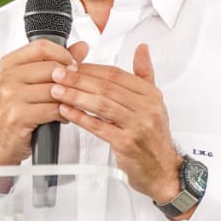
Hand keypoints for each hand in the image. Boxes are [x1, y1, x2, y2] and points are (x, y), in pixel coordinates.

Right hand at [0, 39, 77, 190]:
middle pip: (50, 68)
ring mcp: (10, 96)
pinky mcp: (18, 115)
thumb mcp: (31, 83)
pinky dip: (63, 113)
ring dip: (68, 98)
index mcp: (8, 64)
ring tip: (70, 104)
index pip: (41, 47)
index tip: (73, 65)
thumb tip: (82, 47)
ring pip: (53, 89)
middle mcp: (6, 77)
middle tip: (76, 89)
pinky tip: (63, 116)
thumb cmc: (17, 111)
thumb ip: (55, 63)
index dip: (63, 54)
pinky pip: (51, 109)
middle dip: (69, 79)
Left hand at [49, 43, 180, 202]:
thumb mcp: (154, 103)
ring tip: (57, 90)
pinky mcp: (126, 143)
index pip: (116, 74)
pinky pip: (98, 126)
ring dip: (75, 95)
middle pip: (106, 87)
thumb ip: (145, 74)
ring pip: (101, 104)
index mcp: (150, 95)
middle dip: (78, 79)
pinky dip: (79, 117)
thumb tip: (142, 49)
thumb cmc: (154, 138)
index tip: (72, 65)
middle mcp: (146, 108)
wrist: (163, 171)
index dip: (91, 68)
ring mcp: (137, 126)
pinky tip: (66, 111)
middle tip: (58, 74)